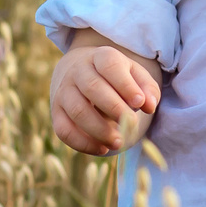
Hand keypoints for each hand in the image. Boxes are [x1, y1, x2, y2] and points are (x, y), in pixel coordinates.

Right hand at [51, 34, 161, 156]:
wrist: (80, 73)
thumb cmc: (115, 77)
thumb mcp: (134, 75)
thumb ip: (146, 88)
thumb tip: (149, 105)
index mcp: (100, 57)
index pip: (110, 66)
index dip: (125, 84)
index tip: (140, 103)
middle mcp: (78, 71)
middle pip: (92, 87)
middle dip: (114, 108)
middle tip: (132, 124)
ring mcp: (63, 91)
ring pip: (77, 110)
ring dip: (99, 129)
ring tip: (119, 142)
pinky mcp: (56, 113)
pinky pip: (64, 130)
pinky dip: (82, 143)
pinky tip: (102, 149)